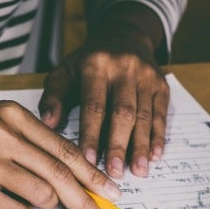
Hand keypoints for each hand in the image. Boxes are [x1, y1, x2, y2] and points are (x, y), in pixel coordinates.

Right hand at [0, 101, 122, 208]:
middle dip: (86, 202)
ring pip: (41, 196)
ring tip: (18, 197)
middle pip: (62, 176)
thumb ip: (28, 144)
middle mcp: (3, 134)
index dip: (93, 176)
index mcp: (12, 115)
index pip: (66, 150)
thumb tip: (70, 178)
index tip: (111, 194)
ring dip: (41, 207)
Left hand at [39, 5, 169, 179]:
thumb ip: (53, 96)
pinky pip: (161, 114)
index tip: (88, 161)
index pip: (94, 106)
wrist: (124, 34)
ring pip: (144, 116)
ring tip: (139, 172)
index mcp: (95, 65)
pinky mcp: (162, 84)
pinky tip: (155, 156)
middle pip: (123, 113)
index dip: (92, 135)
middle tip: (115, 174)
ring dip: (141, 146)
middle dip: (119, 146)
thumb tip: (47, 124)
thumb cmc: (88, 62)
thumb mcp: (65, 71)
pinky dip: (158, 136)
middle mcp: (124, 67)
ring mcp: (146, 75)